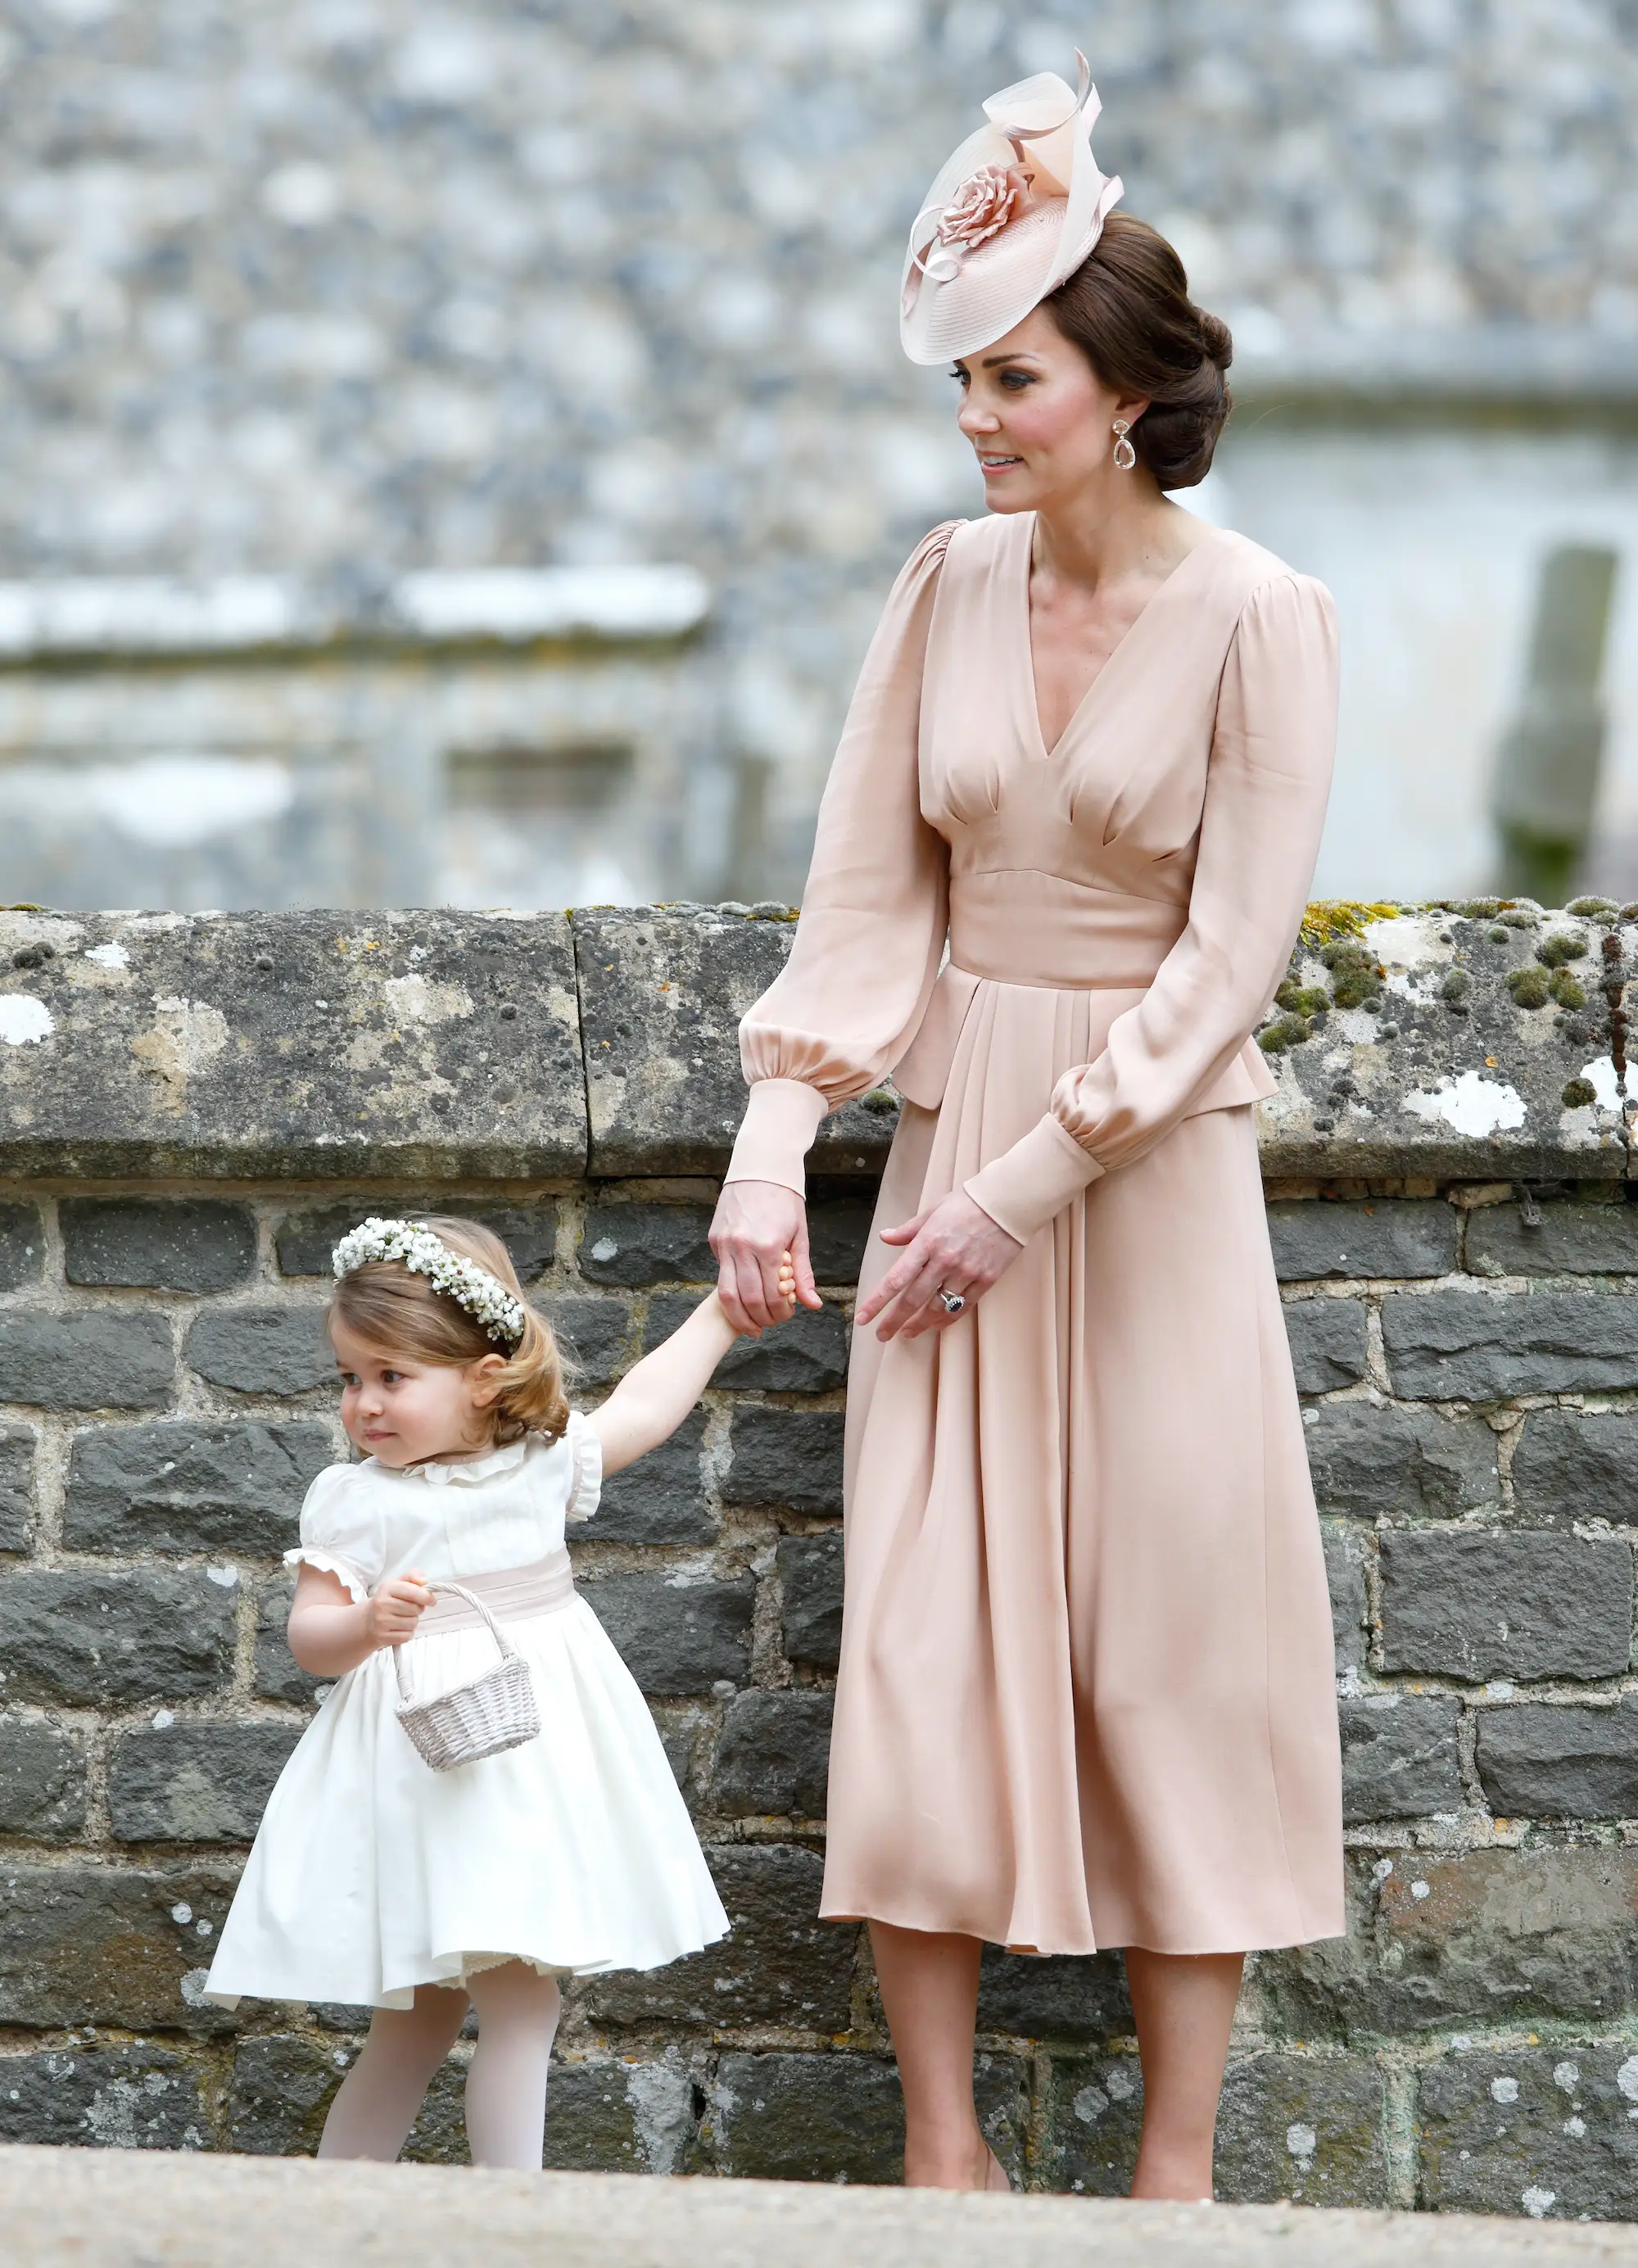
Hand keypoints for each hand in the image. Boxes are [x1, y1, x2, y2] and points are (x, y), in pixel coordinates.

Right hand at [367, 1570, 432, 1648]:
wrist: (367, 1620)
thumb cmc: (388, 1599)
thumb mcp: (398, 1583)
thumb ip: (413, 1575)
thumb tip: (424, 1580)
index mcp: (387, 1588)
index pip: (412, 1591)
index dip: (426, 1596)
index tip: (431, 1600)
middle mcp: (382, 1604)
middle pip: (415, 1609)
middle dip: (418, 1609)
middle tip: (410, 1608)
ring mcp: (381, 1622)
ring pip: (413, 1623)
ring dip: (412, 1621)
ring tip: (402, 1618)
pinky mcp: (383, 1637)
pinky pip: (407, 1636)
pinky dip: (407, 1633)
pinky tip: (398, 1628)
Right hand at [711, 1180, 821, 1334]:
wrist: (760, 1168)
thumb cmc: (784, 1199)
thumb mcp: (799, 1235)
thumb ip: (803, 1273)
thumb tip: (812, 1304)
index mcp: (768, 1246)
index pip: (771, 1296)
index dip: (780, 1313)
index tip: (786, 1316)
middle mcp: (742, 1247)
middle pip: (746, 1300)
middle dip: (759, 1319)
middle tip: (768, 1325)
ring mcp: (724, 1244)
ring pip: (725, 1294)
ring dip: (738, 1315)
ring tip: (751, 1324)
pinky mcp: (714, 1240)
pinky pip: (720, 1274)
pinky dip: (730, 1292)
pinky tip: (742, 1299)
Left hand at [854, 1191, 1022, 1342]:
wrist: (1008, 1203)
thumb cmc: (968, 1203)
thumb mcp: (933, 1210)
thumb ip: (908, 1230)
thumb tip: (884, 1237)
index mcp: (927, 1242)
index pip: (896, 1278)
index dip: (877, 1301)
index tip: (863, 1317)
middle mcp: (944, 1261)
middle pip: (913, 1299)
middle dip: (893, 1320)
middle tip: (881, 1335)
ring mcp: (966, 1272)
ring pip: (937, 1307)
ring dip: (919, 1324)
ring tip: (906, 1333)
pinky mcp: (985, 1280)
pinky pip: (962, 1306)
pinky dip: (947, 1318)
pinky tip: (935, 1325)